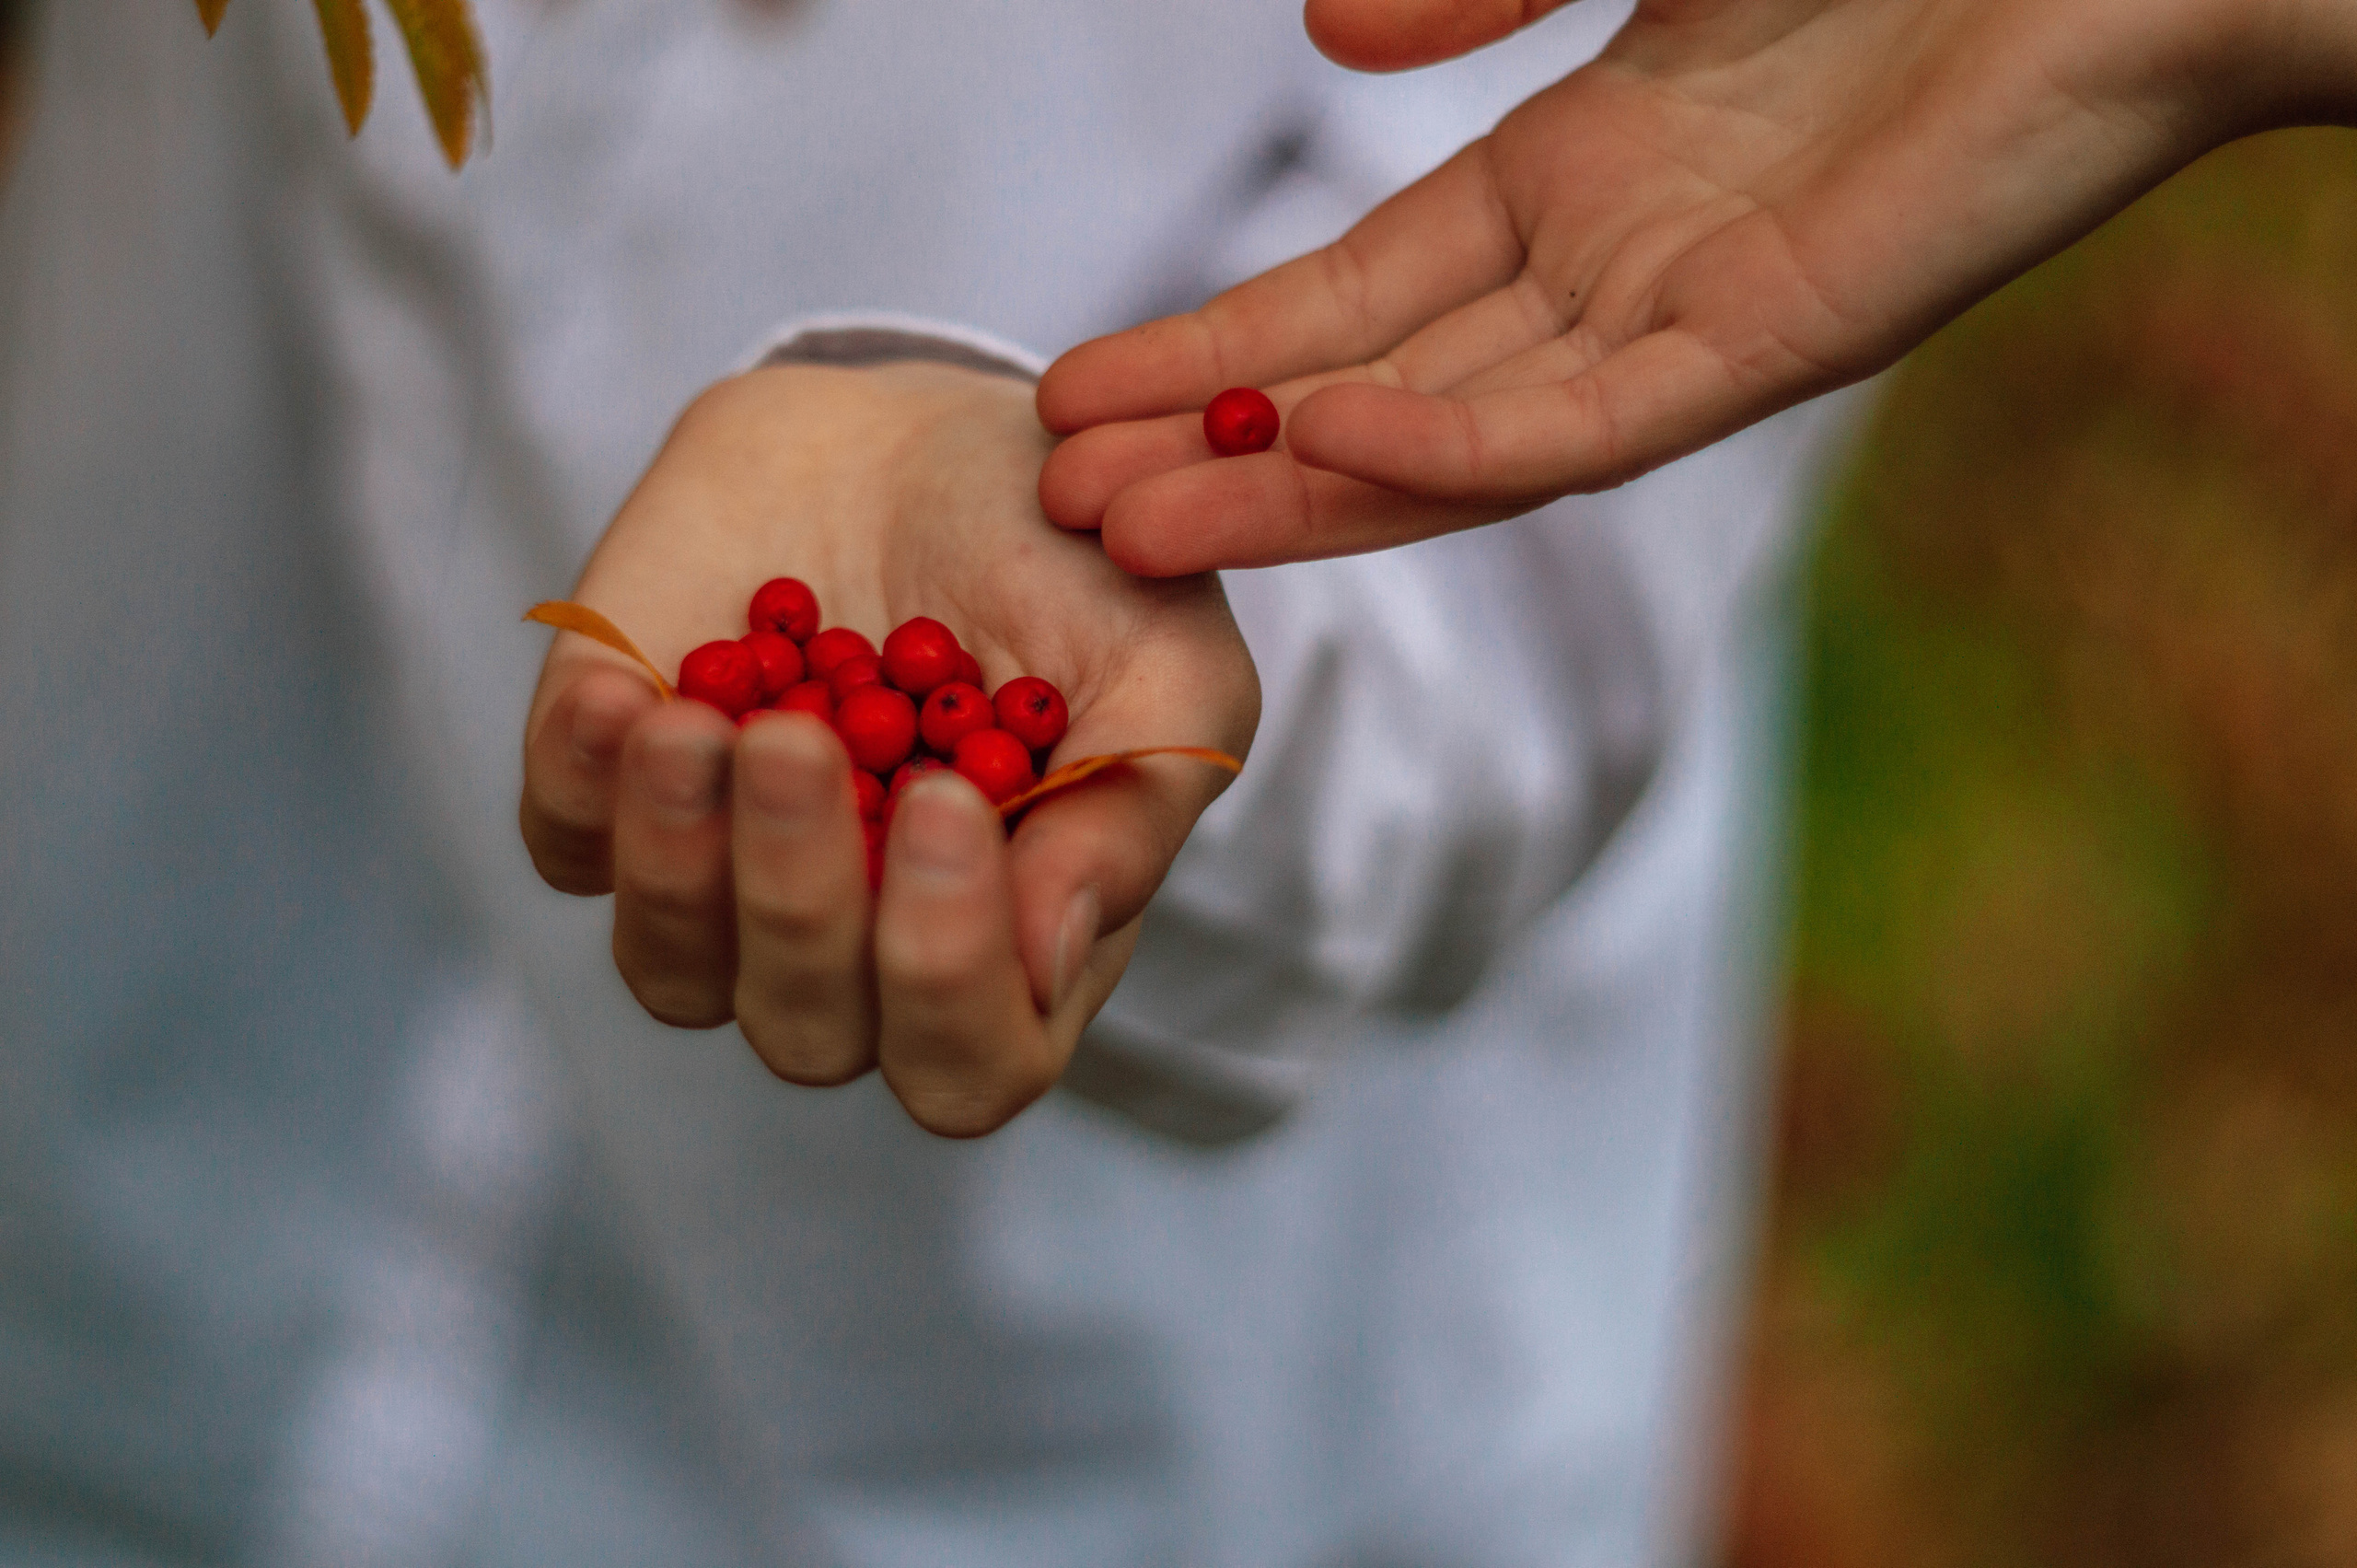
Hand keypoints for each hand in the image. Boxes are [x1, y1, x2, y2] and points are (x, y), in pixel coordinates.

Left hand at [519, 364, 1258, 1136]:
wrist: (928, 431)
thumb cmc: (1068, 560)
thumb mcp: (1160, 660)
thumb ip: (1128, 808)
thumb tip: (1049, 957)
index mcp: (1008, 948)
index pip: (966, 1064)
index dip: (945, 978)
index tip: (948, 804)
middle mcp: (861, 952)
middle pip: (807, 1028)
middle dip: (798, 896)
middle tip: (803, 740)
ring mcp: (727, 885)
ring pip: (670, 967)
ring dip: (676, 858)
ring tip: (696, 719)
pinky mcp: (614, 795)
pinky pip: (566, 847)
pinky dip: (582, 783)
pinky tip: (623, 692)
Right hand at [1037, 0, 2354, 573]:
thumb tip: (1324, 36)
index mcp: (1575, 185)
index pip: (1349, 296)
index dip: (1208, 347)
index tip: (1078, 394)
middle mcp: (1610, 277)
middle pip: (1372, 387)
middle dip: (1216, 444)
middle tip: (1061, 501)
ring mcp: (1687, 326)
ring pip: (1454, 438)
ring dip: (1296, 482)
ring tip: (1140, 522)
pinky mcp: (1778, 347)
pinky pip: (1592, 424)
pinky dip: (1462, 443)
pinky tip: (1335, 446)